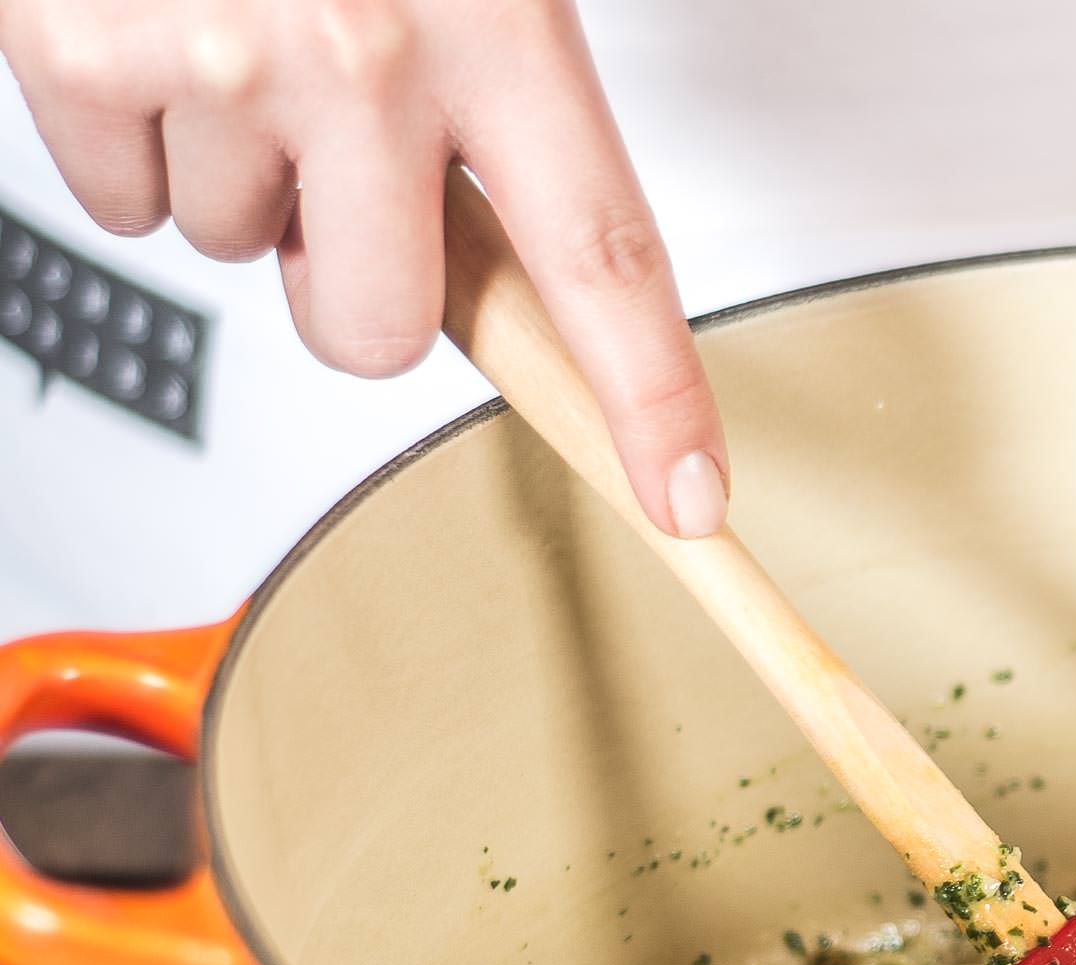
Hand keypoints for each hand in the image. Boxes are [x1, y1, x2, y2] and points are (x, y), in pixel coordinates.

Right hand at [0, 0, 727, 535]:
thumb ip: (502, 96)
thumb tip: (506, 252)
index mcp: (500, 15)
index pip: (605, 256)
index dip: (650, 395)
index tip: (687, 493)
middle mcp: (365, 48)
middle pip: (376, 329)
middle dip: (352, 293)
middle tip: (338, 186)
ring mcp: (217, 53)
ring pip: (239, 250)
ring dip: (243, 177)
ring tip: (239, 38)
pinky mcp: (76, 42)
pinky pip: (121, 200)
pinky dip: (130, 143)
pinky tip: (154, 37)